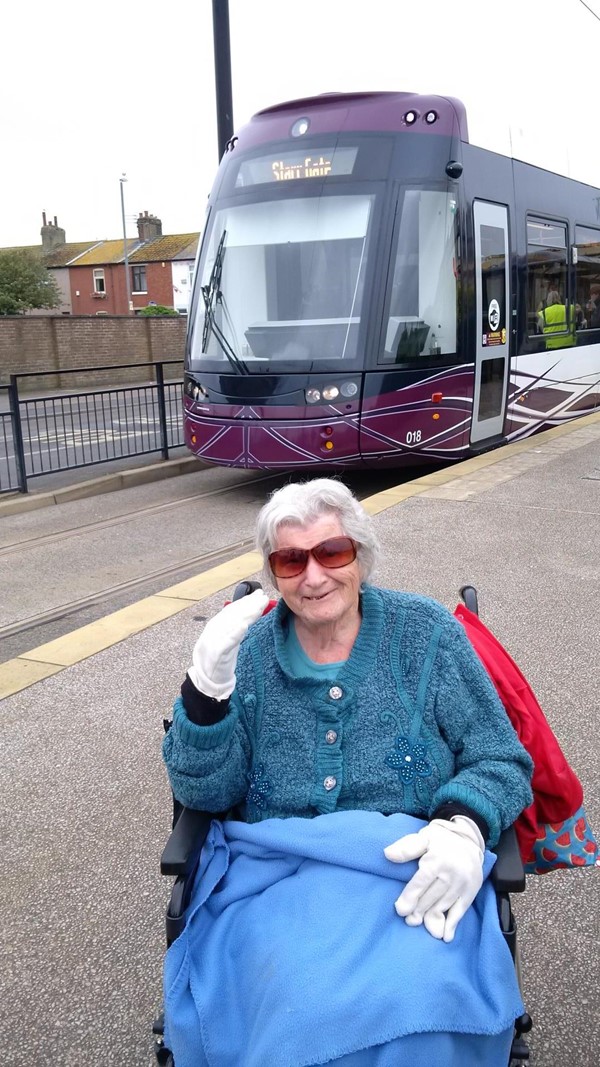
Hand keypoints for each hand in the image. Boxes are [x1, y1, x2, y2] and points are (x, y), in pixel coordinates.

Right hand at [188, 588, 268, 699]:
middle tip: (263, 597)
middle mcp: (214, 630)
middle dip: (249, 605)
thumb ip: (234, 628)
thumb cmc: (218, 659)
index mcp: (216, 626)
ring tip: (258, 607)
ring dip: (246, 615)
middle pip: (233, 614)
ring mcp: (214, 641)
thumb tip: (247, 617)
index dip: (246, 601)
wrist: (206, 679)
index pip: (232, 610)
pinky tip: (244, 626)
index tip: (259, 594)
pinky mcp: (216, 654)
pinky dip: (235, 633)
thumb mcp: (226, 640)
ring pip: (231, 625)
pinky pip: (226, 642)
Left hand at [384, 816, 484, 941]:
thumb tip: (388, 854)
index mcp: (437, 859)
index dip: (410, 897)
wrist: (468, 838)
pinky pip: (461, 910)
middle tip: (408, 920)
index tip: (400, 910)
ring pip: (444, 905)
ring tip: (421, 924)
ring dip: (431, 918)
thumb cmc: (440, 840)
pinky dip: (452, 924)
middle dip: (418, 910)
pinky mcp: (472, 891)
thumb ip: (406, 847)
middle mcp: (452, 873)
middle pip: (431, 897)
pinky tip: (445, 936)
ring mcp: (463, 883)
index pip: (421, 882)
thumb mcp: (423, 837)